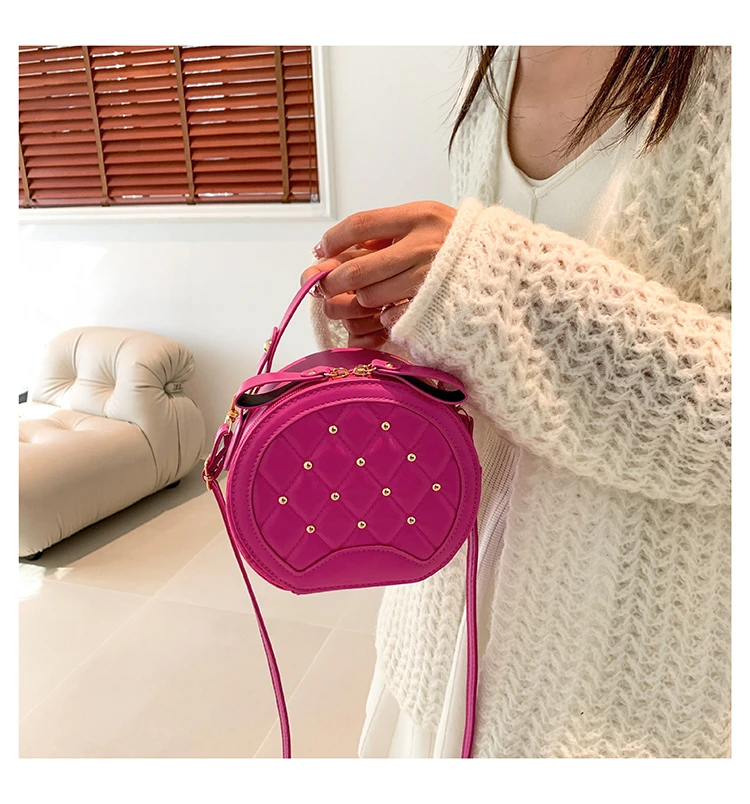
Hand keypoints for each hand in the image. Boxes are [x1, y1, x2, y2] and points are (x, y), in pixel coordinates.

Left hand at [301, 201, 456, 346]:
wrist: (508, 267)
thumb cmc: (460, 245)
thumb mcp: (428, 221)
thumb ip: (387, 231)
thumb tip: (331, 248)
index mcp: (419, 216)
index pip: (360, 224)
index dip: (334, 239)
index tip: (322, 249)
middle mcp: (425, 246)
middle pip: (357, 269)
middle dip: (333, 282)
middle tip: (327, 285)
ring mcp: (431, 280)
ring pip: (370, 297)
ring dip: (361, 301)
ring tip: (368, 296)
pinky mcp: (434, 309)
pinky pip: (391, 318)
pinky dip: (385, 317)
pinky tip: (393, 309)